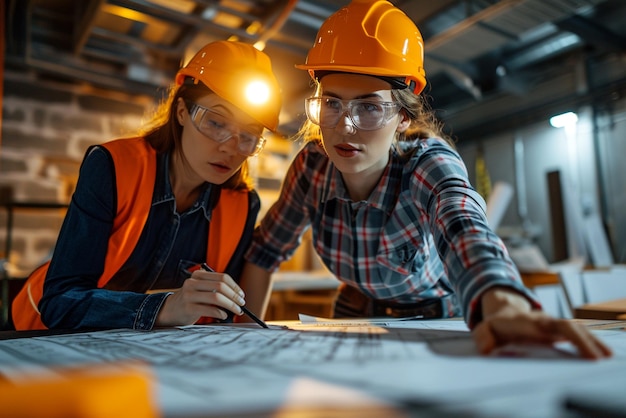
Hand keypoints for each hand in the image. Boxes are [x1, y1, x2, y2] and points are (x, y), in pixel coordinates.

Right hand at [155, 269, 245, 326]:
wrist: (170, 310)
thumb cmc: (191, 299)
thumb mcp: (201, 288)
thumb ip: (215, 287)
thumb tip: (238, 295)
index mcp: (198, 275)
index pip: (222, 277)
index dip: (235, 286)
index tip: (242, 295)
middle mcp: (192, 282)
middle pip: (221, 287)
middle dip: (234, 296)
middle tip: (242, 304)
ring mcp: (189, 295)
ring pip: (216, 297)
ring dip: (230, 305)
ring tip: (236, 311)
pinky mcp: (188, 308)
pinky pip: (209, 309)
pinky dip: (220, 313)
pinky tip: (223, 315)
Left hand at [472, 287, 612, 359]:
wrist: (504, 310)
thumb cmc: (496, 324)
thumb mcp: (484, 329)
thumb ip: (482, 337)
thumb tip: (486, 350)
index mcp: (528, 322)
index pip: (547, 326)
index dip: (561, 335)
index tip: (570, 347)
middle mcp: (545, 321)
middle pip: (568, 327)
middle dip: (583, 340)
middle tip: (596, 358)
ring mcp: (554, 325)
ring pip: (577, 329)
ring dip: (592, 341)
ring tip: (606, 356)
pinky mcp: (560, 331)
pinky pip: (578, 335)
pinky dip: (591, 342)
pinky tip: (602, 353)